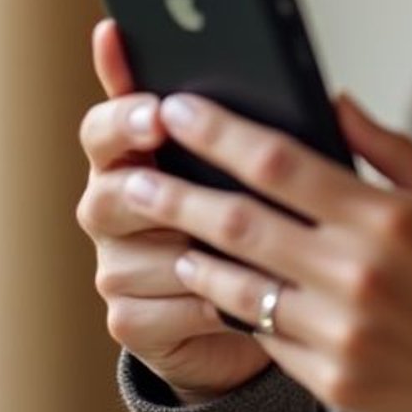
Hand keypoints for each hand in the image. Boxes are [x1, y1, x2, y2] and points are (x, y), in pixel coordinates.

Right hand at [75, 20, 271, 402]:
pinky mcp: (129, 320)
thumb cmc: (254, 221)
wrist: (251, 307)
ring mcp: (115, 268)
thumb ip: (248, 131)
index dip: (124, 118)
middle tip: (190, 189)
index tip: (159, 112)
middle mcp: (110, 210)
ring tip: (253, 254)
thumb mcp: (254, 170)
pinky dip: (208, 304)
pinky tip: (245, 301)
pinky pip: (163, 310)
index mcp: (131, 159)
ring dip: (199, 257)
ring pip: (145, 258)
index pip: (102, 129)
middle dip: (157, 189)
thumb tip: (308, 90)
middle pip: (109, 193)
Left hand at [122, 91, 411, 411]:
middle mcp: (355, 275)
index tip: (177, 109)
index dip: (218, 132)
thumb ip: (391, 149)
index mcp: (387, 218)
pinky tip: (215, 286)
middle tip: (131, 172)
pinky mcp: (334, 382)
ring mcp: (340, 334)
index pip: (278, 162)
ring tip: (162, 231)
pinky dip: (235, 307)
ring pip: (239, 286)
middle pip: (239, 221)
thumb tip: (333, 99)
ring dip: (192, 254)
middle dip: (175, 191)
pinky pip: (266, 338)